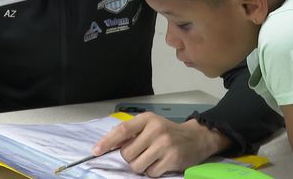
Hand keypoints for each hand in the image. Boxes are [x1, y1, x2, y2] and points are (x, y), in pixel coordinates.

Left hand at [93, 112, 230, 176]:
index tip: (96, 151)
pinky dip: (153, 172)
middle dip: (131, 158)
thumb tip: (110, 145)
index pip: (123, 130)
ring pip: (137, 166)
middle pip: (127, 154)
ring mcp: (164, 145)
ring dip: (141, 166)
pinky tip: (161, 163)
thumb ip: (133, 132)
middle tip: (142, 153)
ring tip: (152, 159)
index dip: (107, 141)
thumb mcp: (150, 125)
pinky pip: (150, 173)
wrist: (196, 138)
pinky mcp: (172, 159)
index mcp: (147, 119)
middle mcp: (156, 130)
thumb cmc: (167, 132)